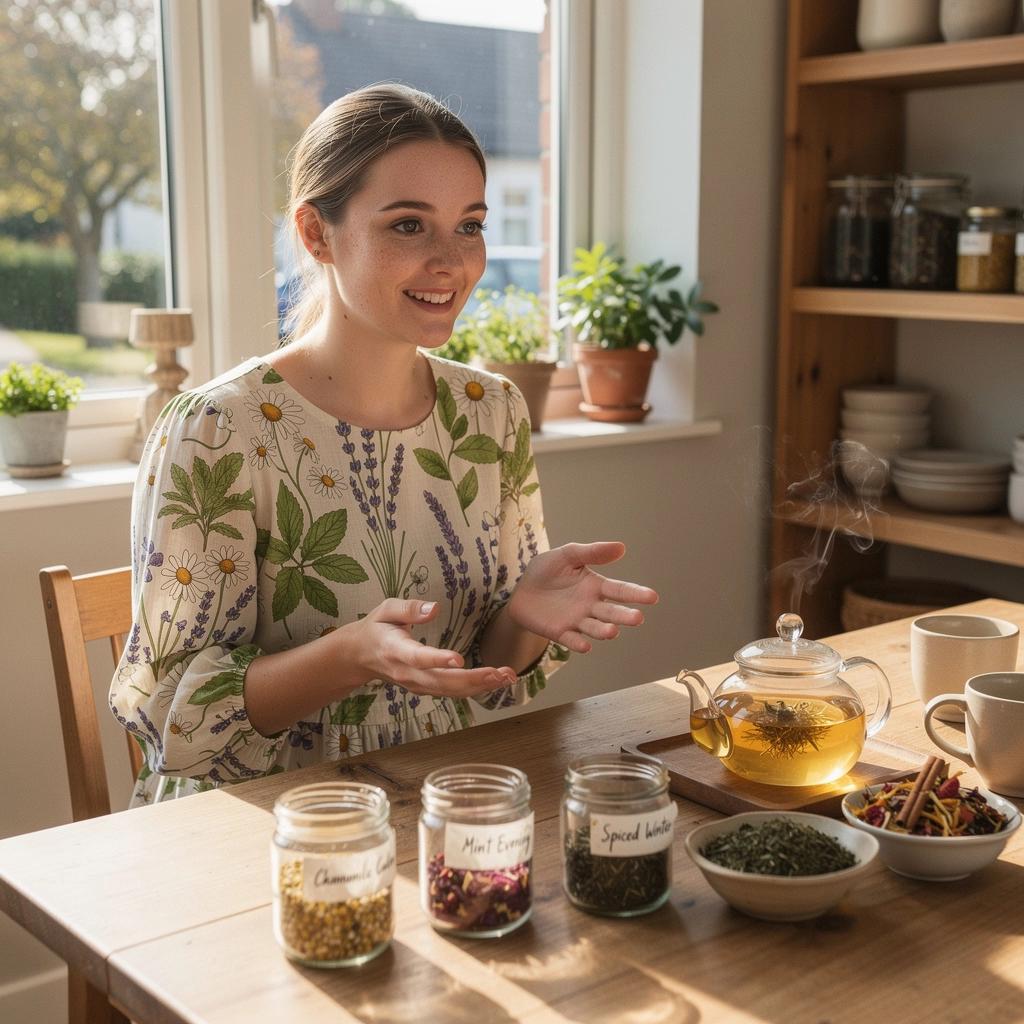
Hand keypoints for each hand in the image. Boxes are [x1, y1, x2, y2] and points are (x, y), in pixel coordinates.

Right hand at [341, 598, 517, 696]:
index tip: (459, 659)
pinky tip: (495, 681)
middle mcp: (407, 673)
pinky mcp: (425, 688)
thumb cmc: (377, 627)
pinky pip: (451, 692)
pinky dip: (474, 689)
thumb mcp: (386, 610)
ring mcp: (416, 684)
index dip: (438, 660)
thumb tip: (435, 608)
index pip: (418, 658)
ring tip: (507, 677)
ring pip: (449, 691)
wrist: (360, 656)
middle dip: (473, 679)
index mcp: (396, 650)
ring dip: (480, 686)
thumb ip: (409, 609)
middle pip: (441, 681)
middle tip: (501, 673)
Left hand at [506, 541, 658, 653]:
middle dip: (624, 616)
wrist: (520, 590)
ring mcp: (577, 621)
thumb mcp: (567, 555)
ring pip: (594, 628)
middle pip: (611, 613)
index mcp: (596, 586)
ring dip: (604, 631)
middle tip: (637, 618)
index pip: (620, 590)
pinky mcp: (560, 632)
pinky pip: (571, 639)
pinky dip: (578, 643)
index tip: (652, 597)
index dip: (636, 593)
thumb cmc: (547, 570)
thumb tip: (621, 547)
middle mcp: (591, 606)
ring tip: (612, 631)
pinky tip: (585, 646)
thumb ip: (592, 552)